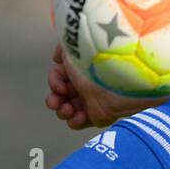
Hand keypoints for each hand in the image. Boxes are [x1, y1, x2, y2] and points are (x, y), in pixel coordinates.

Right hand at [45, 43, 163, 129]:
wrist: (116, 78)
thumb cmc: (95, 61)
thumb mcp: (74, 45)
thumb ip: (62, 48)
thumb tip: (56, 59)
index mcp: (78, 70)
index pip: (57, 78)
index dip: (54, 83)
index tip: (59, 86)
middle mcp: (83, 85)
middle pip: (58, 97)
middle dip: (53, 101)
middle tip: (55, 102)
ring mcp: (89, 101)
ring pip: (65, 111)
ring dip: (62, 111)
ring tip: (68, 109)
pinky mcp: (96, 116)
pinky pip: (77, 123)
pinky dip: (74, 121)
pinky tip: (81, 115)